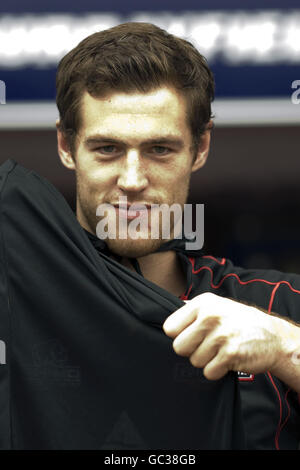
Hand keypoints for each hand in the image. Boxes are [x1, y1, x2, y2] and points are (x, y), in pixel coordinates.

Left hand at [163, 292, 282, 379]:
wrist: (274, 337)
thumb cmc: (240, 322)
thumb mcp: (217, 306)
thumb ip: (192, 312)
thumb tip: (167, 324)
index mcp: (203, 303)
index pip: (169, 328)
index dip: (179, 336)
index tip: (192, 336)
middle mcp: (210, 316)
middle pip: (179, 347)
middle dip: (191, 351)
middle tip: (207, 346)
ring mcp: (221, 335)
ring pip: (194, 361)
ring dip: (206, 360)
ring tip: (221, 350)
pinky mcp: (230, 354)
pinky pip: (208, 372)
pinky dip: (217, 370)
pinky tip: (227, 359)